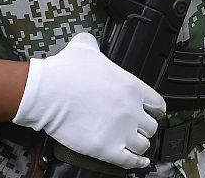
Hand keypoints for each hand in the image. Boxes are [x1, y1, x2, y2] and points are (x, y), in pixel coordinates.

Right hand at [13, 32, 164, 169]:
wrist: (46, 92)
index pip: (158, 104)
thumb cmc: (63, 70)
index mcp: (131, 86)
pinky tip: (138, 162)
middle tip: (138, 128)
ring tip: (134, 144)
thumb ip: (94, 43)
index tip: (153, 113)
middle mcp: (131, 110)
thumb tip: (91, 41)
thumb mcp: (84, 46)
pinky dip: (136, 163)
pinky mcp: (106, 149)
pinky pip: (131, 161)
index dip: (156, 109)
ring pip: (143, 145)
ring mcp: (120, 131)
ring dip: (139, 144)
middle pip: (151, 126)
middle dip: (145, 127)